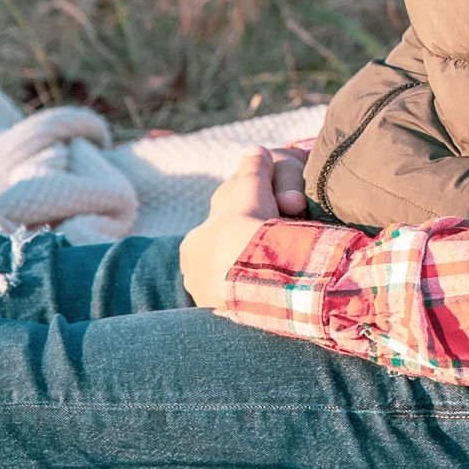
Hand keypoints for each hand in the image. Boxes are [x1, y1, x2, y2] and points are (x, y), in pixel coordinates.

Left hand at [179, 146, 306, 308]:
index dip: (241, 222)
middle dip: (240, 253)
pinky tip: (274, 290)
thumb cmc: (249, 227)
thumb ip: (252, 169)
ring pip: (231, 281)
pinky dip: (255, 295)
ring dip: (248, 276)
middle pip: (221, 259)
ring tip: (275, 271)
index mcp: (193, 244)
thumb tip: (255, 151)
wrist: (256, 271)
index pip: (217, 230)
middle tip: (270, 248)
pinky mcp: (226, 318)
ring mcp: (208, 298)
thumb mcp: (252, 188)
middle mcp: (193, 274)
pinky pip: (242, 301)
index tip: (261, 223)